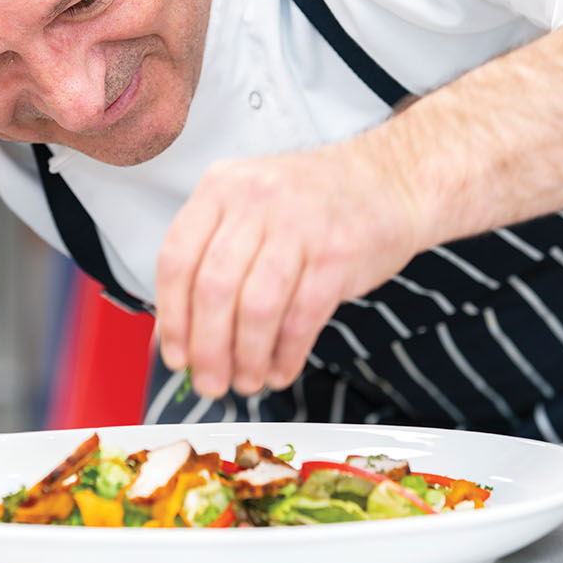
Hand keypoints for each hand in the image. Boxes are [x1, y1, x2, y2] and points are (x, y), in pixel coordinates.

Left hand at [155, 131, 423, 398]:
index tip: (174, 355)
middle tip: (209, 383)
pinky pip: (301, 317)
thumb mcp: (252, 208)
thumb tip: (179, 336)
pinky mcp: (337, 254)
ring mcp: (299, 224)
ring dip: (246, 358)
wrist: (391, 179)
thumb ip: (212, 259)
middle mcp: (255, 200)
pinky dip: (286, 354)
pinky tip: (280, 369)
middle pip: (213, 288)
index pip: (176, 259)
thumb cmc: (313, 203)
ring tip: (246, 382)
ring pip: (255, 307)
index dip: (172, 318)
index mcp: (221, 186)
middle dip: (207, 349)